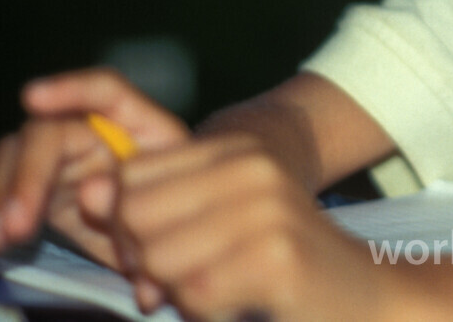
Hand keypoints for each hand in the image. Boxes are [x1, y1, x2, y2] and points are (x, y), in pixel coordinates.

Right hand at [0, 67, 189, 263]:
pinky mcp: (27, 180)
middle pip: (47, 133)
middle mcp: (90, 130)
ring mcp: (55, 153)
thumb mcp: (176, 224)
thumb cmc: (176, 210)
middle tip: (18, 227)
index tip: (31, 98)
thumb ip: (161, 250)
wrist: (170, 221)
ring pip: (13, 155)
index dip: (71, 89)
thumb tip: (143, 287)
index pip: (106, 91)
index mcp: (137, 126)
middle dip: (27, 177)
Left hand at [85, 133, 380, 320]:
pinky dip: (207, 313)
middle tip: (191, 279)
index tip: (166, 248)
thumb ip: (155, 201)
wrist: (366, 295)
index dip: (130, 223)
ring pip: (159, 260)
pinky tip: (241, 305)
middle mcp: (254, 168)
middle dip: (147, 261)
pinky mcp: (276, 258)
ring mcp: (267, 210)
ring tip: (222, 290)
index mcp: (238, 148)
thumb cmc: (282, 262)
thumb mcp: (221, 217)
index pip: (132, 176)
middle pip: (136, 216)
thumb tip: (86, 191)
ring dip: (179, 291)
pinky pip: (195, 295)